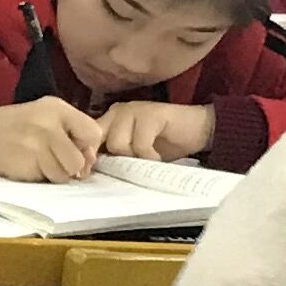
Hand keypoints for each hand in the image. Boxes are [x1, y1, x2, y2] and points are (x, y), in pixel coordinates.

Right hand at [0, 98, 109, 182]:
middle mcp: (49, 125)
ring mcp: (37, 145)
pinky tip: (29, 166)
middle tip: (56, 160)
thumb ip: (73, 131)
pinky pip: (47, 180)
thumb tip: (90, 161)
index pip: (93, 133)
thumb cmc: (17, 126)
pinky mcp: (26, 164)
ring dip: (55, 174)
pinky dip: (41, 177)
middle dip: (71, 166)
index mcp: (57, 108)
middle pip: (80, 160)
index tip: (75, 149)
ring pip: (65, 174)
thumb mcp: (46, 115)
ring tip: (39, 162)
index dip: (88, 147)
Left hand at [96, 100, 218, 160]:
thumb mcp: (132, 151)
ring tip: (147, 160)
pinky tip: (158, 157)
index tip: (89, 175)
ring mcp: (134, 110)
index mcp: (109, 119)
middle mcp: (118, 111)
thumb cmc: (163, 144)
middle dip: (108, 159)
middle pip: (98, 140)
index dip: (88, 157)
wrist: (197, 129)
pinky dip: (149, 156)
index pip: (88, 137)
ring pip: (117, 143)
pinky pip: (140, 144)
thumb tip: (88, 172)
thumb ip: (113, 155)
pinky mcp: (152, 114)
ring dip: (133, 158)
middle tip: (125, 169)